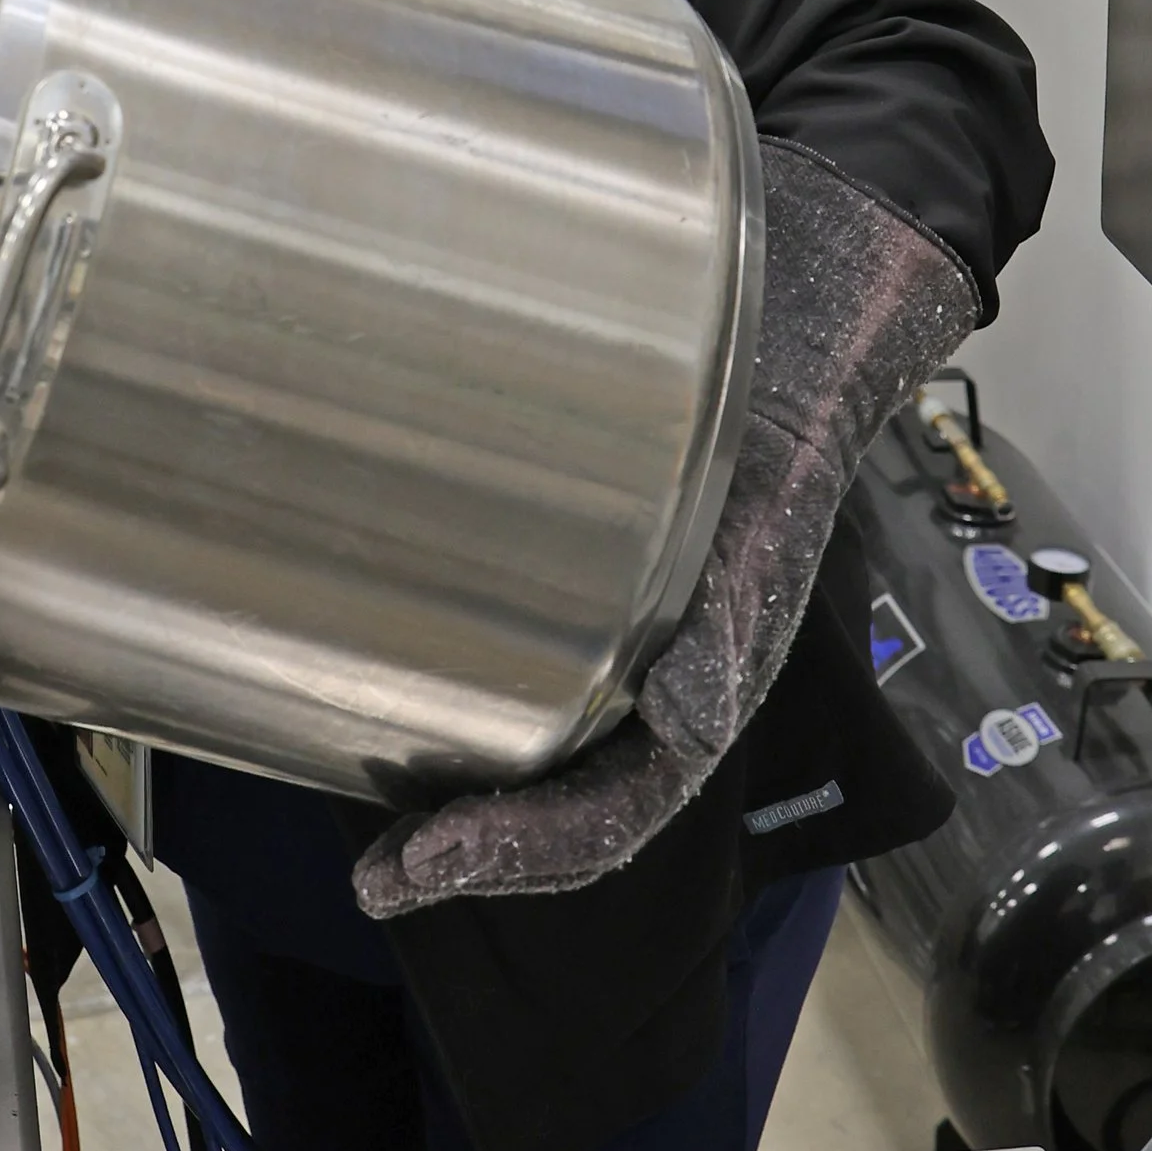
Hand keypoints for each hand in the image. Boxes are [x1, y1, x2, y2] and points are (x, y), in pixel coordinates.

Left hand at [350, 138, 980, 916]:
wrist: (798, 276)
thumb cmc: (792, 381)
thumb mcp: (778, 481)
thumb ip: (744, 602)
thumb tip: (685, 718)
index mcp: (715, 664)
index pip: (622, 808)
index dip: (524, 859)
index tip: (410, 874)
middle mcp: (658, 656)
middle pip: (565, 794)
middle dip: (471, 847)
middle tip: (371, 873)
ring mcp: (612, 609)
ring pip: (533, 731)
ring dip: (454, 775)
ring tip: (353, 786)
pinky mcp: (567, 547)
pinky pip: (507, 640)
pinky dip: (444, 672)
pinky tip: (369, 651)